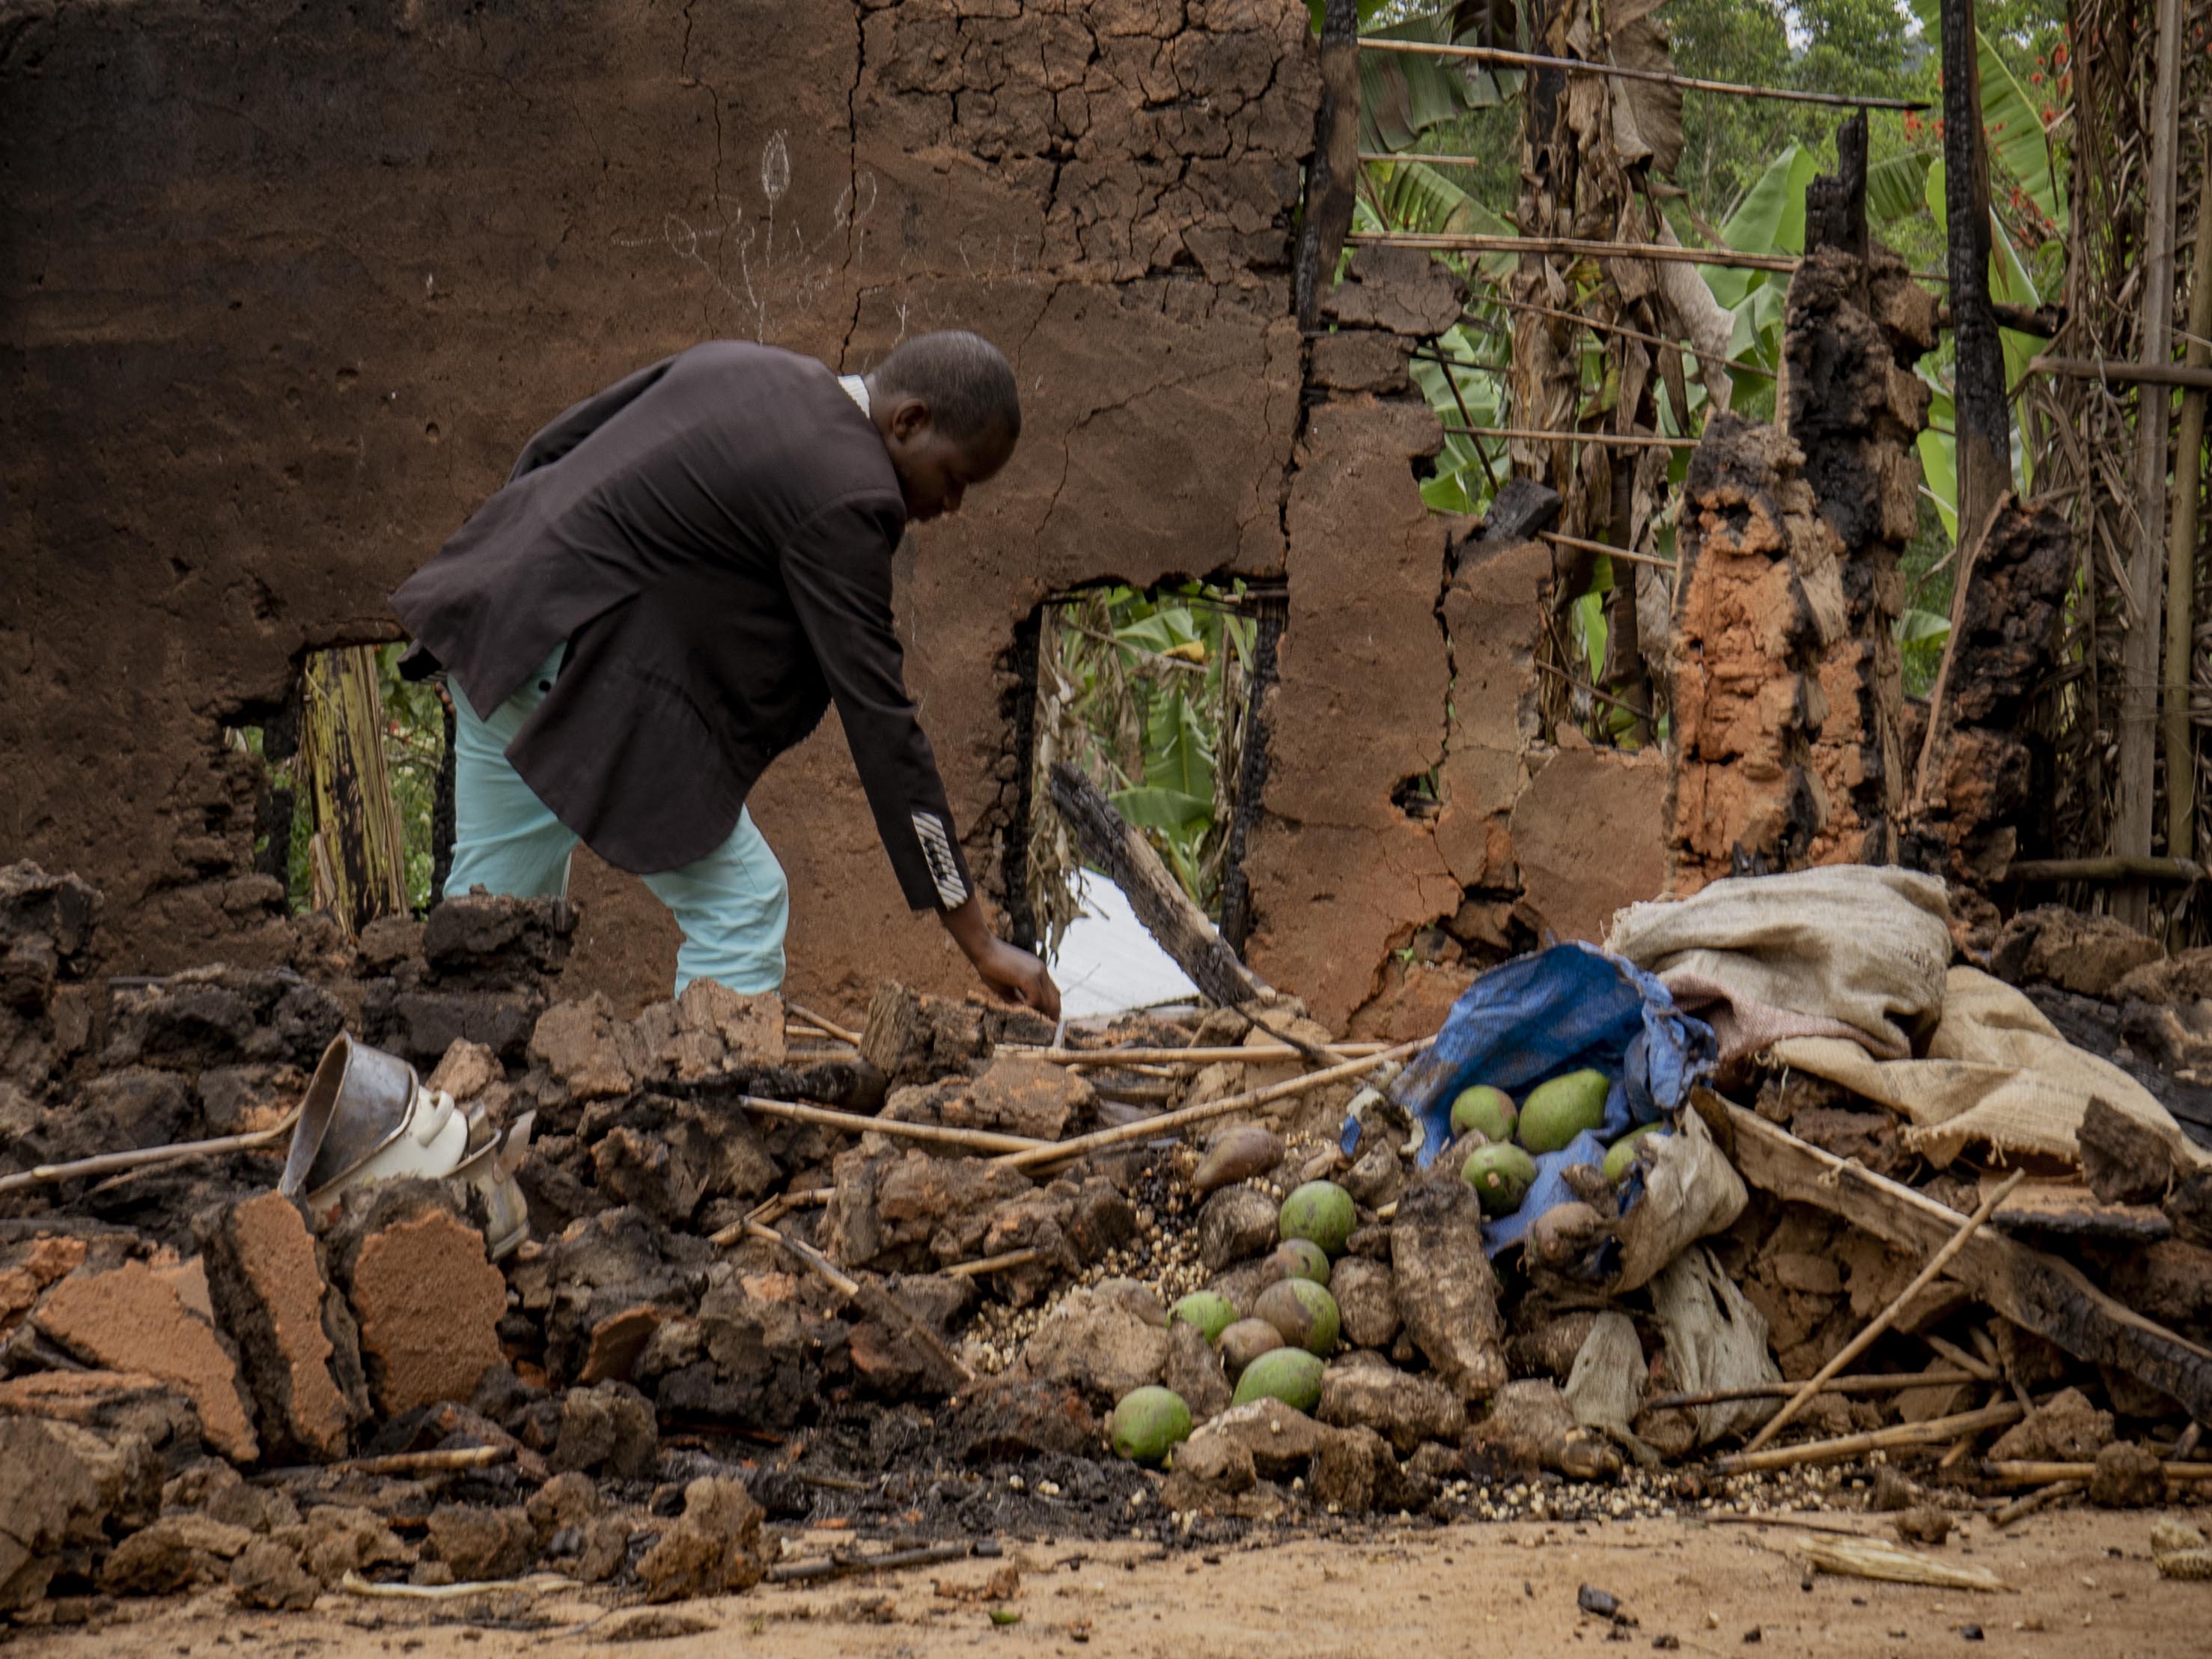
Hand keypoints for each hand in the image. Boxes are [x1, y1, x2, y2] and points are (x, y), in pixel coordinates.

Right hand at [939, 896, 1061, 1019]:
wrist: (983, 949)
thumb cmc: (990, 966)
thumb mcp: (1006, 986)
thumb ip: (1017, 999)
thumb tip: (1022, 1013)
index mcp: (1038, 970)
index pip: (1052, 993)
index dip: (1051, 1008)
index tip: (1046, 1021)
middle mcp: (1041, 970)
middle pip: (1055, 998)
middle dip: (1051, 1015)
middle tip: (1045, 1029)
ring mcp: (1037, 973)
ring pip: (1047, 1001)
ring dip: (1039, 1014)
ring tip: (1032, 1023)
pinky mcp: (1029, 977)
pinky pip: (1035, 999)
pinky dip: (1029, 1009)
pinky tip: (1019, 1011)